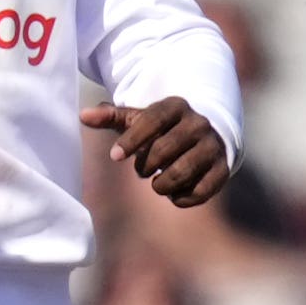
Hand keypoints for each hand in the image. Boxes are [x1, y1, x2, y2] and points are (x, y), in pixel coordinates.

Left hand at [82, 95, 230, 209]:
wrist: (208, 135)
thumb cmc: (163, 128)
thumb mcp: (139, 119)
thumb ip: (112, 117)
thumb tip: (82, 115)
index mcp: (176, 106)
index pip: (153, 120)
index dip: (132, 139)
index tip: (114, 156)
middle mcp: (199, 124)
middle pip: (165, 149)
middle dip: (145, 165)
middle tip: (142, 170)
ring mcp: (213, 147)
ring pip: (182, 171)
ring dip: (162, 184)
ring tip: (158, 183)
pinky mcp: (223, 170)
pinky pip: (201, 191)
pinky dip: (182, 198)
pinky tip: (174, 194)